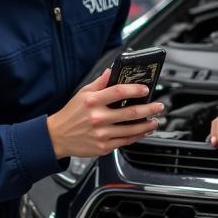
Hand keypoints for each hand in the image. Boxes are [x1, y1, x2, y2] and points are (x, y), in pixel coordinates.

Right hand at [47, 69, 163, 158]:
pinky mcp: (103, 146)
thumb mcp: (82, 93)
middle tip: (158, 106)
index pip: (119, 92)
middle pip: (130, 113)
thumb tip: (111, 71)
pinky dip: (137, 136)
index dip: (135, 90)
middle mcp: (98, 117)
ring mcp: (101, 134)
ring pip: (131, 129)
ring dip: (147, 125)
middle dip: (149, 109)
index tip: (145, 89)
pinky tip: (143, 131)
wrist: (58, 136)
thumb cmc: (71, 114)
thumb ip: (99, 83)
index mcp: (92, 101)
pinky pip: (125, 141)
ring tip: (154, 120)